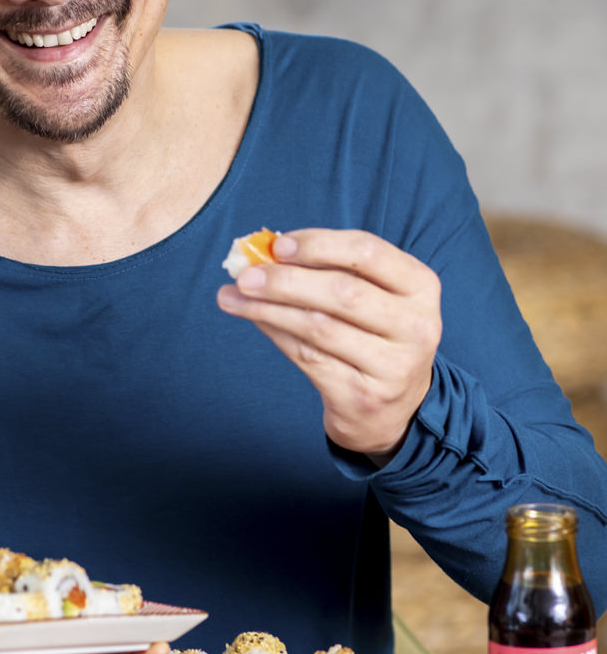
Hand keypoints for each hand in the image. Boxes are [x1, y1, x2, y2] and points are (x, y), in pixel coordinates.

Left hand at [217, 228, 440, 459]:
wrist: (392, 409)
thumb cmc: (371, 336)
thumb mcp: (369, 298)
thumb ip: (327, 271)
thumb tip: (261, 254)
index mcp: (420, 287)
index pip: (367, 252)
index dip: (318, 245)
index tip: (277, 245)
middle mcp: (416, 325)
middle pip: (341, 292)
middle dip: (285, 280)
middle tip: (245, 275)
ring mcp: (393, 365)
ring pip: (318, 327)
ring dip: (268, 308)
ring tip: (232, 296)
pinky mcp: (363, 396)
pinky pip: (307, 357)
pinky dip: (275, 333)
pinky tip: (253, 318)